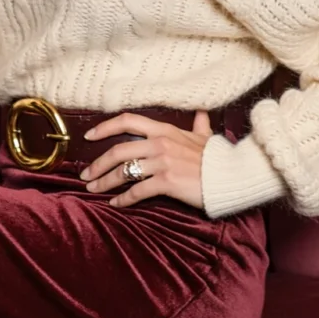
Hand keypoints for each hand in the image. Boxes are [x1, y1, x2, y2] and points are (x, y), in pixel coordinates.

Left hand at [79, 110, 212, 209]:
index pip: (127, 121)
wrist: (232, 176)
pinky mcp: (166, 181)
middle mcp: (160, 143)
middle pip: (118, 151)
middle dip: (97, 165)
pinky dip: (123, 199)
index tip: (89, 136)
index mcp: (165, 130)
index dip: (104, 127)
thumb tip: (202, 113)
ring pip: (123, 171)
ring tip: (94, 190)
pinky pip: (137, 191)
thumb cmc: (217, 158)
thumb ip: (199, 125)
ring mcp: (162, 162)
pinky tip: (116, 204)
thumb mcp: (206, 138)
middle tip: (86, 176)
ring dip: (104, 182)